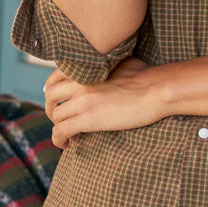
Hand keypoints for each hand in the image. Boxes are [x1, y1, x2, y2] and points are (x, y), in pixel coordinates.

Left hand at [43, 59, 164, 148]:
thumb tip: (106, 69)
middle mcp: (80, 82)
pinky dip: (59, 140)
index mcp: (86, 68)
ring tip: (70, 134)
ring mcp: (82, 100)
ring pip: (55, 115)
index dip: (53, 91)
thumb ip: (104, 65)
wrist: (157, 90)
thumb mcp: (120, 61)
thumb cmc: (147, 76)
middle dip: (52, 109)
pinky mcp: (88, 119)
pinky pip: (60, 132)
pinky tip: (69, 145)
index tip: (58, 101)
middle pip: (50, 96)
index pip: (55, 77)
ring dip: (59, 126)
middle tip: (62, 119)